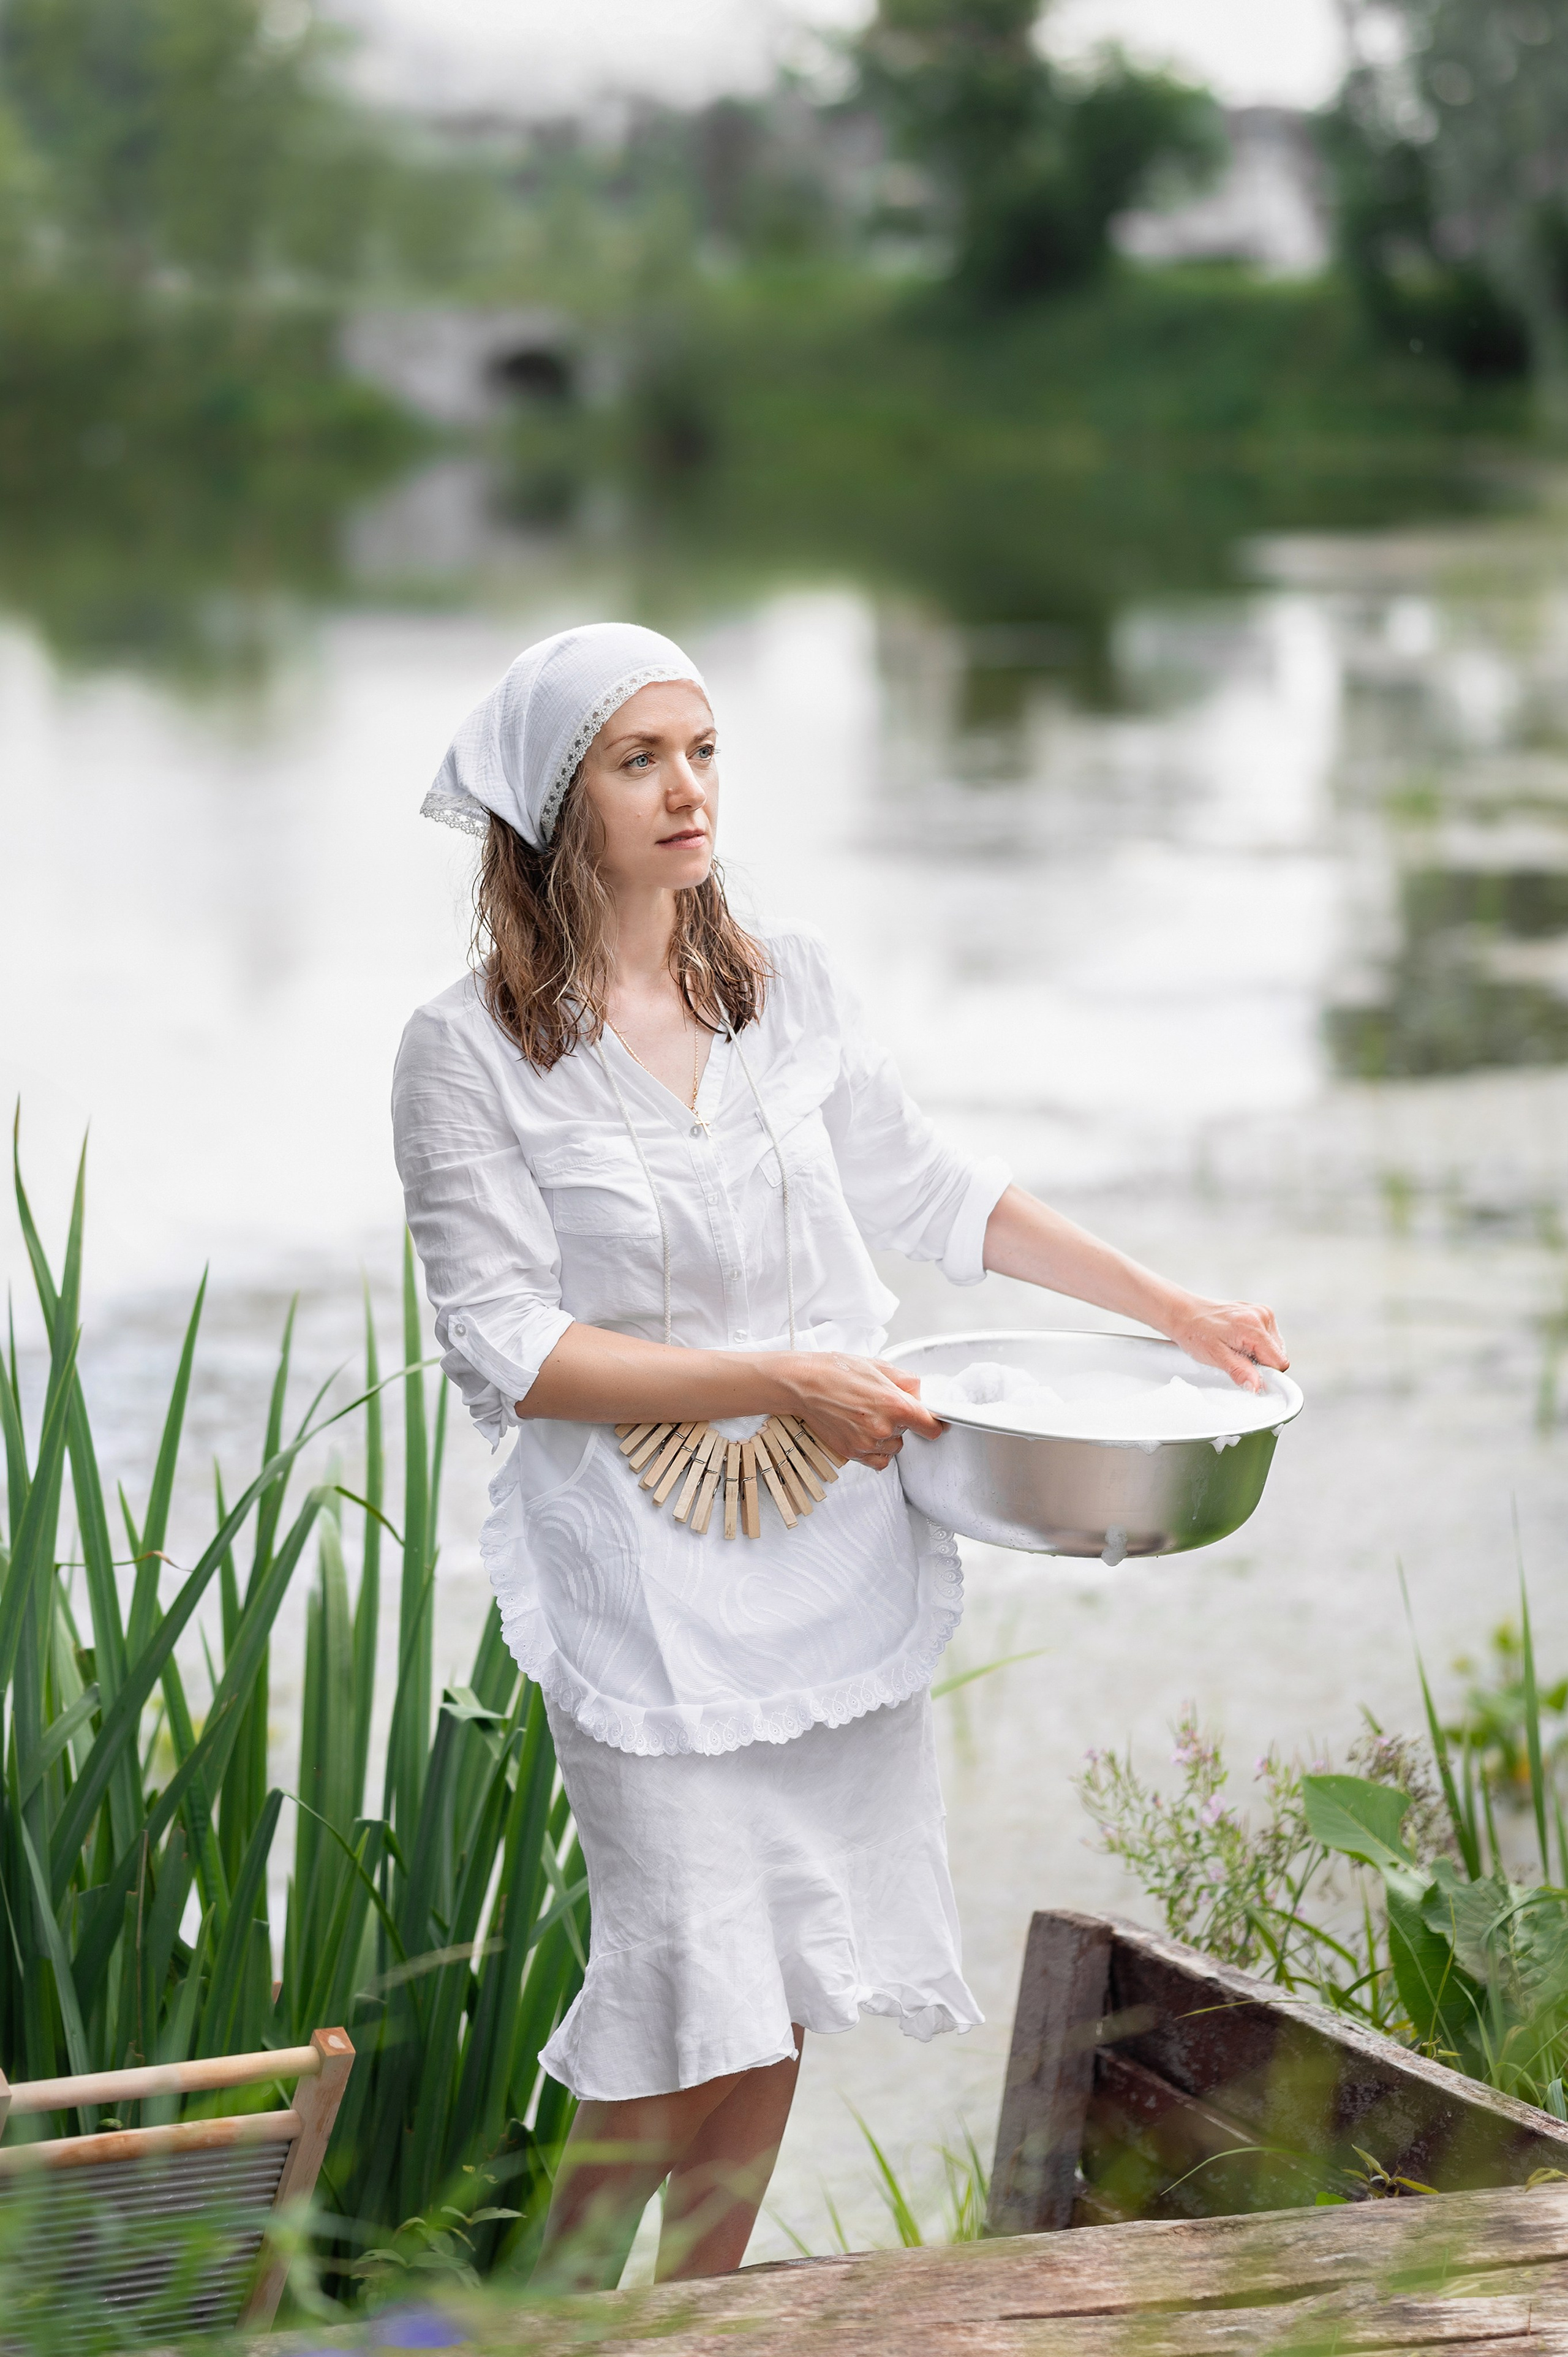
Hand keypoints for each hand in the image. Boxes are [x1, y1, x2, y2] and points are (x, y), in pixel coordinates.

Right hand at [775, 1352, 943, 1471]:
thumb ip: (907, 1382)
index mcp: (895, 1404)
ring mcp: (867, 1443)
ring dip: (887, 1436)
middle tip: (880, 1404)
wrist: (804, 1384)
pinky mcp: (853, 1453)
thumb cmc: (836, 1371)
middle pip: (909, 1434)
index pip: (931, 1426)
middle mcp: (884, 1428)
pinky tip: (865, 1434)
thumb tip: (920, 1394)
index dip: (933, 1422)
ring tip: (867, 1416)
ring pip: (893, 1447)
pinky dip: (876, 1451)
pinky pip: (877, 1460)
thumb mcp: (879, 1366)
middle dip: (900, 1420)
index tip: (932, 1421)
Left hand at [1167, 1296, 1287, 1392]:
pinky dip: (1255, 1342)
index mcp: (1254, 1326)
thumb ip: (1239, 1371)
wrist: (1183, 1313)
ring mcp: (1261, 1311)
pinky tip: (1237, 1339)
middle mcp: (1262, 1315)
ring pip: (1274, 1347)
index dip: (1265, 1373)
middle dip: (1260, 1362)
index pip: (1279, 1362)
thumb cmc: (1195, 1332)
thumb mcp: (1216, 1356)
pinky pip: (1267, 1337)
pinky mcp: (1259, 1312)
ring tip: (1234, 1346)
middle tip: (1235, 1356)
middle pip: (1278, 1355)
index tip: (1246, 1371)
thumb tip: (1256, 1387)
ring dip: (1257, 1352)